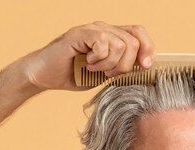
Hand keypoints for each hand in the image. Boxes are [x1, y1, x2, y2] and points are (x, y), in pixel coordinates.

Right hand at [20, 21, 154, 91]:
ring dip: (109, 64)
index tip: (144, 67)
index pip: (139, 33)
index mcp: (112, 36)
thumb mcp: (106, 74)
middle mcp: (104, 28)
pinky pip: (102, 43)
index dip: (147, 49)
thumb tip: (144, 68)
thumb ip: (123, 67)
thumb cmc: (74, 74)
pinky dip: (98, 59)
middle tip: (108, 73)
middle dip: (125, 65)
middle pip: (133, 42)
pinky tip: (87, 63)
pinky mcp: (80, 33)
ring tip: (95, 68)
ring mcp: (92, 29)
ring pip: (120, 45)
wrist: (47, 76)